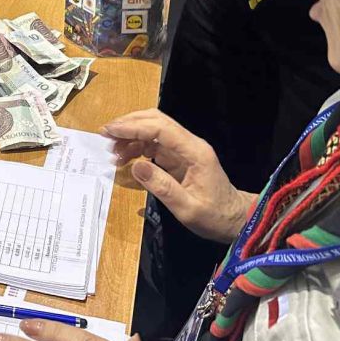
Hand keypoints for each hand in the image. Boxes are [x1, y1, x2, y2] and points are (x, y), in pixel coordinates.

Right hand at [103, 108, 254, 242]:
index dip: (133, 127)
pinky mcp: (179, 158)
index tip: (110, 131)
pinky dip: (137, 147)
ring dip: (131, 136)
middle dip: (129, 124)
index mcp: (194, 152)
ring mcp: (184, 150)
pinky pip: (154, 145)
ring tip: (112, 152)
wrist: (234, 220)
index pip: (160, 129)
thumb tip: (136, 166)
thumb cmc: (214, 216)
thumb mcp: (188, 208)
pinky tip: (125, 158)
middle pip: (156, 121)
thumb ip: (162, 187)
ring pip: (153, 130)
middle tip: (105, 135)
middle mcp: (189, 144)